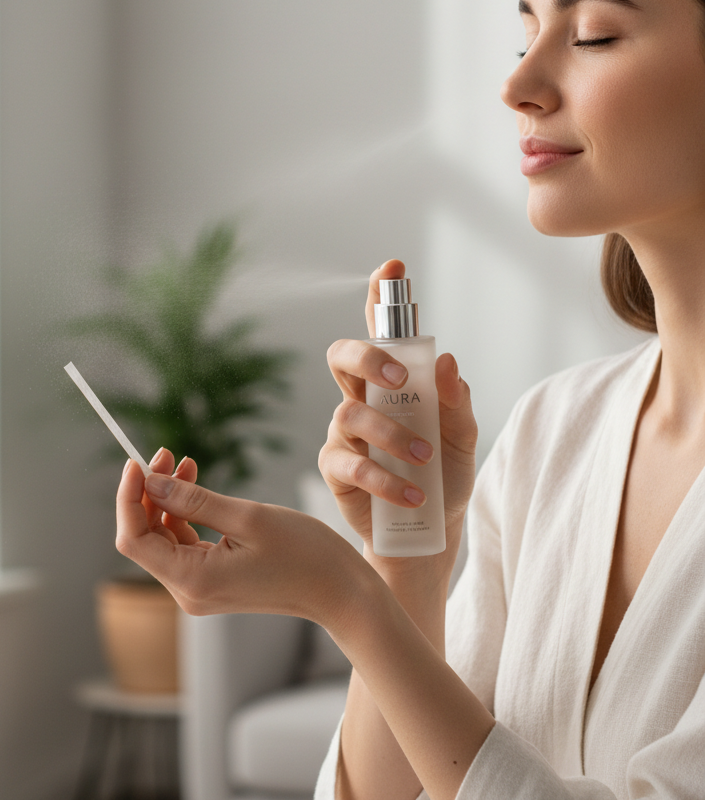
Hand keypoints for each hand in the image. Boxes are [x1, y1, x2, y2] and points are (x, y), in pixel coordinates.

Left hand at [115, 448, 366, 622]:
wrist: (339, 591)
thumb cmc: (303, 554)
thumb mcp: (247, 517)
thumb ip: (193, 500)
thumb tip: (150, 482)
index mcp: (192, 580)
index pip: (133, 540)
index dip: (127, 499)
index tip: (135, 462)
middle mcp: (188, 592)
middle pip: (145, 538)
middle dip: (148, 493)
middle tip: (165, 452)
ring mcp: (200, 589)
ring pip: (163, 538)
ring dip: (167, 498)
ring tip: (182, 462)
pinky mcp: (212, 581)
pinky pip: (184, 543)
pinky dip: (184, 512)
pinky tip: (193, 483)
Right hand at [319, 259, 477, 572]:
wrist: (430, 533)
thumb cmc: (445, 476)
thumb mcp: (463, 439)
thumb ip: (455, 403)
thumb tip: (445, 362)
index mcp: (393, 379)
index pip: (381, 328)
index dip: (380, 293)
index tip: (393, 266)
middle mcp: (362, 396)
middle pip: (343, 355)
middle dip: (366, 356)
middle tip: (398, 377)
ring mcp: (345, 432)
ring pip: (349, 412)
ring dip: (390, 433)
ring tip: (425, 460)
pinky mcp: (336, 468)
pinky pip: (349, 463)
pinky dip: (383, 477)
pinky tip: (412, 494)